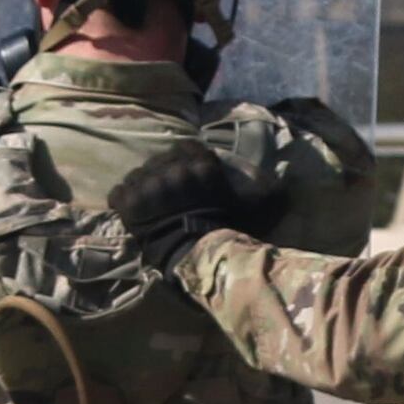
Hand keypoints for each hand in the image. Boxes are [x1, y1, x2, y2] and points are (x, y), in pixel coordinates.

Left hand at [102, 144, 283, 258]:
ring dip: (143, 187)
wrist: (196, 255)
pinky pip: (119, 193)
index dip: (186, 161)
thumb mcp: (250, 207)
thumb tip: (285, 184)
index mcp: (199, 163)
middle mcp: (172, 167)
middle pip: (160, 161)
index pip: (188, 148)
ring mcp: (148, 183)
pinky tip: (132, 210)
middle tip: (167, 194)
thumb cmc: (225, 230)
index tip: (188, 175)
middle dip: (163, 174)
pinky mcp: (129, 201)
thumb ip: (266, 191)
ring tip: (149, 203)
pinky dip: (124, 201)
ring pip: (138, 175)